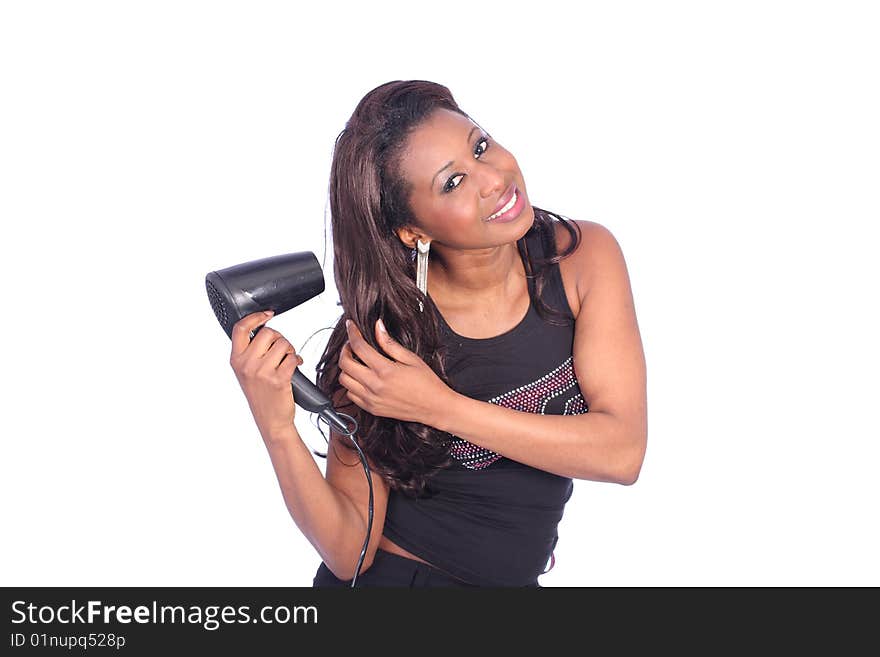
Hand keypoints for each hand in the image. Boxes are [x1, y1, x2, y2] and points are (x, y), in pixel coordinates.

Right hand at [229, 310, 303, 438]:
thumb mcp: (246, 372)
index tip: (267, 314)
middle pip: (267, 332)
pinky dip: (297, 360)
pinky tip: (295, 367)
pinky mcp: (278, 379)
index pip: (240, 328)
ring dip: (290, 350)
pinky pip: (293, 357)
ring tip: (287, 361)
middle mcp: (246, 365)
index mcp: (236, 360)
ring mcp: (261, 372)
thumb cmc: (261, 395)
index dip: (255, 317)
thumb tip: (263, 328)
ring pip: (283, 344)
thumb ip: (249, 352)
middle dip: (279, 338)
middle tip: (281, 350)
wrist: (271, 421)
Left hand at [340, 318, 453, 426]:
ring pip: (344, 380)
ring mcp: (371, 399)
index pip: (359, 347)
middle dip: (345, 350)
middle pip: (345, 364)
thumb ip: (389, 343)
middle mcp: (375, 386)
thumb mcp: (411, 358)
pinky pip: (350, 395)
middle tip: (352, 344)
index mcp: (385, 370)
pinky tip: (361, 378)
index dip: (352, 333)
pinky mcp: (372, 409)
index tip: (351, 326)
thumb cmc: (427, 383)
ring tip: (356, 361)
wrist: (435, 407)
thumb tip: (377, 326)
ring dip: (346, 368)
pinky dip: (351, 384)